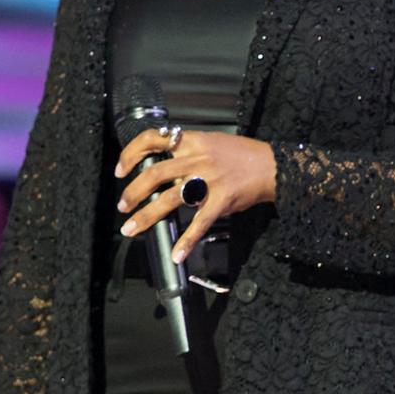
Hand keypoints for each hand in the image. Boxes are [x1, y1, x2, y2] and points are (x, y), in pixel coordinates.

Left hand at [116, 128, 278, 263]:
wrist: (273, 166)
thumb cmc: (243, 155)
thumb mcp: (212, 141)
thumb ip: (188, 150)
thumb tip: (161, 162)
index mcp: (193, 142)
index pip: (153, 139)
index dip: (131, 153)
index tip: (121, 170)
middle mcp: (197, 159)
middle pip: (154, 174)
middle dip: (132, 192)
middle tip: (122, 205)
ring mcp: (209, 180)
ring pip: (168, 199)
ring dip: (146, 216)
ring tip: (131, 228)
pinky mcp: (221, 201)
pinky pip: (200, 223)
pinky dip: (186, 241)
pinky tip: (176, 254)